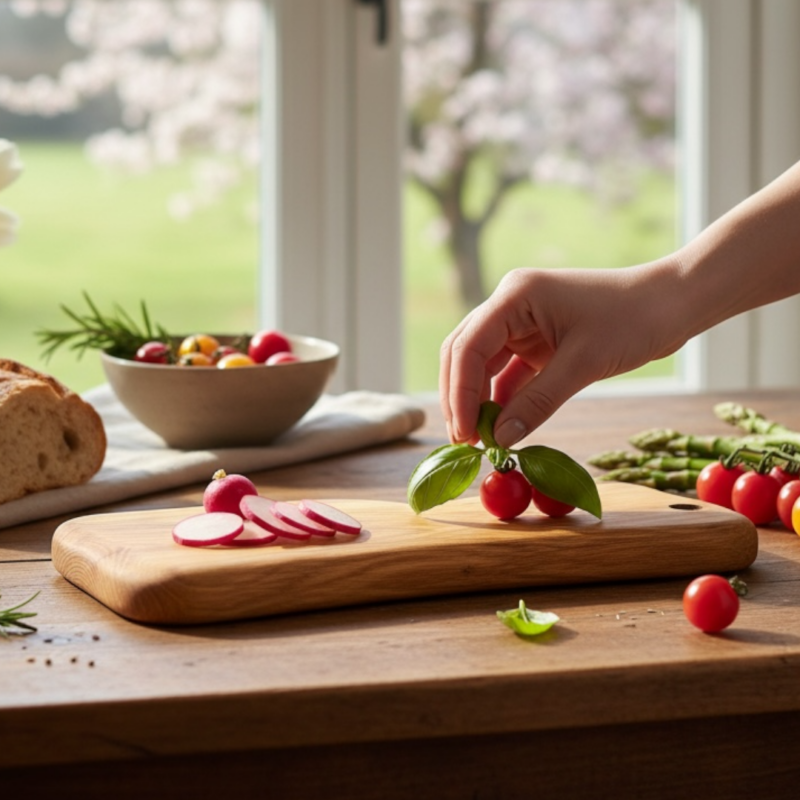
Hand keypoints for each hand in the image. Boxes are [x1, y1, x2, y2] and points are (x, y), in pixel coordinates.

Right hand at [439, 259, 687, 446]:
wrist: (673, 304)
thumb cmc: (633, 320)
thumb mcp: (582, 364)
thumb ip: (537, 402)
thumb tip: (501, 439)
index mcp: (515, 295)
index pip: (468, 346)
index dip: (460, 393)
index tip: (465, 433)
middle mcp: (510, 305)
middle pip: (465, 353)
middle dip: (461, 397)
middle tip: (466, 441)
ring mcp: (521, 322)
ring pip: (482, 365)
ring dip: (479, 400)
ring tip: (482, 439)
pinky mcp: (536, 341)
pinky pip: (508, 372)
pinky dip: (503, 398)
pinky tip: (503, 426)